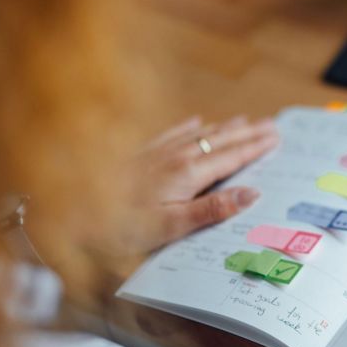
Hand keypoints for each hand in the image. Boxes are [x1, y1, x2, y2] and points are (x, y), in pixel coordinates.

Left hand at [124, 114, 277, 252]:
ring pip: (199, 134)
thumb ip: (212, 209)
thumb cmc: (120, 226)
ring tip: (244, 120)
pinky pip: (171, 133)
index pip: (231, 158)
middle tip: (271, 125)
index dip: (255, 148)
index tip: (276, 138)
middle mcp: (175, 157)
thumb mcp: (171, 226)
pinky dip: (188, 126)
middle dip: (248, 133)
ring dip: (224, 128)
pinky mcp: (138, 154)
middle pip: (220, 141)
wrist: (70, 211)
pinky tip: (195, 121)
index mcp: (188, 174)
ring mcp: (156, 153)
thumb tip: (251, 193)